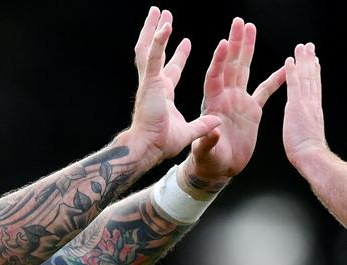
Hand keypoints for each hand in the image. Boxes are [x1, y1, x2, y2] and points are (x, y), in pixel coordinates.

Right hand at [123, 6, 220, 162]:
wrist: (149, 148)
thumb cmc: (162, 144)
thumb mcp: (188, 132)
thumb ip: (202, 126)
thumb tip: (217, 123)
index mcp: (163, 94)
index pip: (171, 70)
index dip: (177, 57)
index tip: (186, 42)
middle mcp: (155, 84)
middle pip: (155, 53)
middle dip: (158, 34)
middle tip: (164, 16)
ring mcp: (151, 82)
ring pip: (149, 49)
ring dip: (153, 29)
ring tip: (157, 11)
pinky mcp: (150, 83)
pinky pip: (154, 57)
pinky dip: (159, 42)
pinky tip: (165, 26)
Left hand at [185, 18, 285, 190]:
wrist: (218, 168)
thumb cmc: (207, 160)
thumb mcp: (204, 152)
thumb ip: (207, 141)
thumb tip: (212, 131)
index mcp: (211, 104)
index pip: (214, 78)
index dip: (219, 61)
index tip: (223, 44)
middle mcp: (225, 98)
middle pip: (231, 66)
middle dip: (235, 44)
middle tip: (238, 23)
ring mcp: (238, 101)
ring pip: (245, 70)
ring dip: (248, 50)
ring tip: (251, 29)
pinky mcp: (251, 110)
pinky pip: (266, 90)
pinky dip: (276, 79)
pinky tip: (287, 66)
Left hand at [283, 43, 328, 168]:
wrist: (311, 156)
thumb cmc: (307, 153)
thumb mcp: (307, 134)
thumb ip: (306, 125)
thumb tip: (305, 125)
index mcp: (313, 110)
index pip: (313, 88)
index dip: (314, 74)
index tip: (314, 62)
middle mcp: (312, 103)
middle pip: (312, 77)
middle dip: (310, 61)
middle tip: (309, 47)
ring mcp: (305, 103)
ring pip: (305, 76)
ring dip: (303, 60)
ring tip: (302, 47)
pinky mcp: (297, 106)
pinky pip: (294, 84)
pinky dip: (292, 71)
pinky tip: (289, 60)